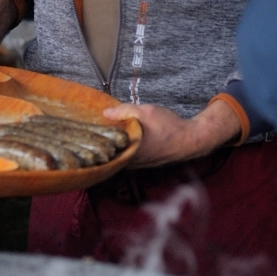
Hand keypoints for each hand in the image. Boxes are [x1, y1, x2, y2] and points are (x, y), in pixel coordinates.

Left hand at [103, 98, 241, 166]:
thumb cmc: (168, 126)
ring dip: (111, 147)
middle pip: (109, 154)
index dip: (95, 142)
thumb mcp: (146, 112)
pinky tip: (118, 139)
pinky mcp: (142, 163)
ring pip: (117, 156)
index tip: (87, 132)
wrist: (189, 139)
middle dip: (100, 145)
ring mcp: (137, 164)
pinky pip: (126, 157)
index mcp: (131, 149)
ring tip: (101, 135)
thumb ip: (124, 111)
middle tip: (90, 133)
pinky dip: (121, 149)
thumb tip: (105, 112)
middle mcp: (132, 161)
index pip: (105, 150)